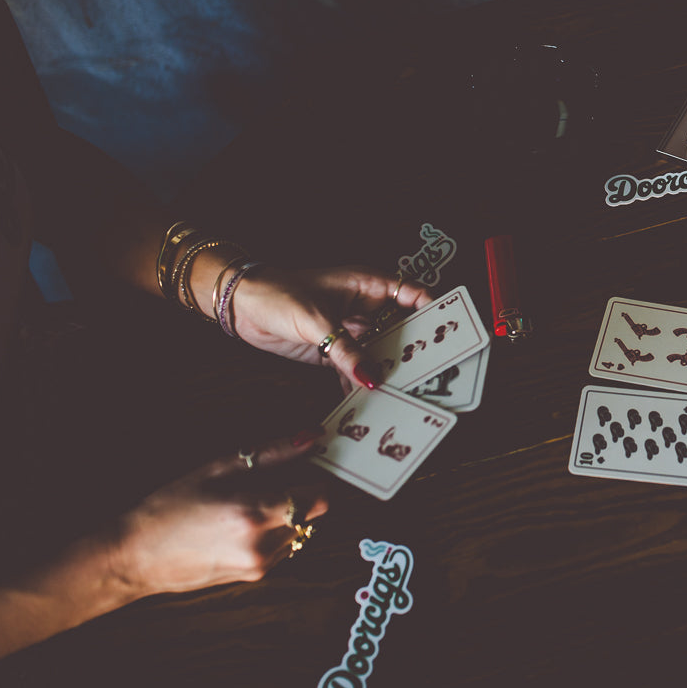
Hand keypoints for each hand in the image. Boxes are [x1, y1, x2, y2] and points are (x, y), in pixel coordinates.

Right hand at [108, 432, 329, 597]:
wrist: (136, 556)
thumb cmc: (170, 507)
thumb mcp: (217, 469)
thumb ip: (271, 453)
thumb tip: (310, 437)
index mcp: (256, 513)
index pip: (320, 497)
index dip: (315, 479)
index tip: (301, 468)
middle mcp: (264, 544)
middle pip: (312, 515)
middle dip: (299, 496)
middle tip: (269, 484)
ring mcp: (259, 566)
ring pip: (299, 533)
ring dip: (287, 517)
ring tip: (246, 506)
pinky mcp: (253, 577)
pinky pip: (282, 549)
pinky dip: (273, 534)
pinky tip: (239, 527)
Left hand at [230, 265, 430, 389]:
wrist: (241, 306)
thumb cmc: (279, 295)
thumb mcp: (317, 322)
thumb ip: (346, 351)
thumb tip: (372, 377)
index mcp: (369, 285)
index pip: (414, 293)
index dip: (433, 310)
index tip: (445, 334)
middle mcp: (365, 307)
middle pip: (401, 328)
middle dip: (413, 349)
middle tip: (427, 372)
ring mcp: (350, 330)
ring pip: (379, 352)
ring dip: (387, 370)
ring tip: (401, 392)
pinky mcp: (334, 351)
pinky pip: (355, 369)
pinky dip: (359, 384)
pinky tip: (366, 401)